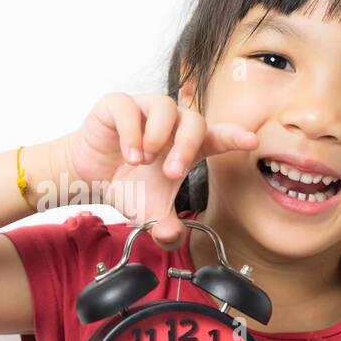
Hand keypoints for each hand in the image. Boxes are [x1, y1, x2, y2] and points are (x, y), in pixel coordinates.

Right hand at [54, 92, 258, 248]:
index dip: (235, 136)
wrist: (89, 176)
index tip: (251, 141)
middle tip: (172, 174)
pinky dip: (130, 131)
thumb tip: (169, 235)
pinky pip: (130, 107)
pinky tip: (128, 154)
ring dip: (157, 136)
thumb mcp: (148, 212)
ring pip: (166, 106)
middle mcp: (172, 123)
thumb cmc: (128, 186)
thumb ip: (164, 226)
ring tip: (142, 161)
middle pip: (195, 121)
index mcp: (188, 146)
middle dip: (186, 146)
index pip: (218, 136)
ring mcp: (145, 109)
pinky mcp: (118, 104)